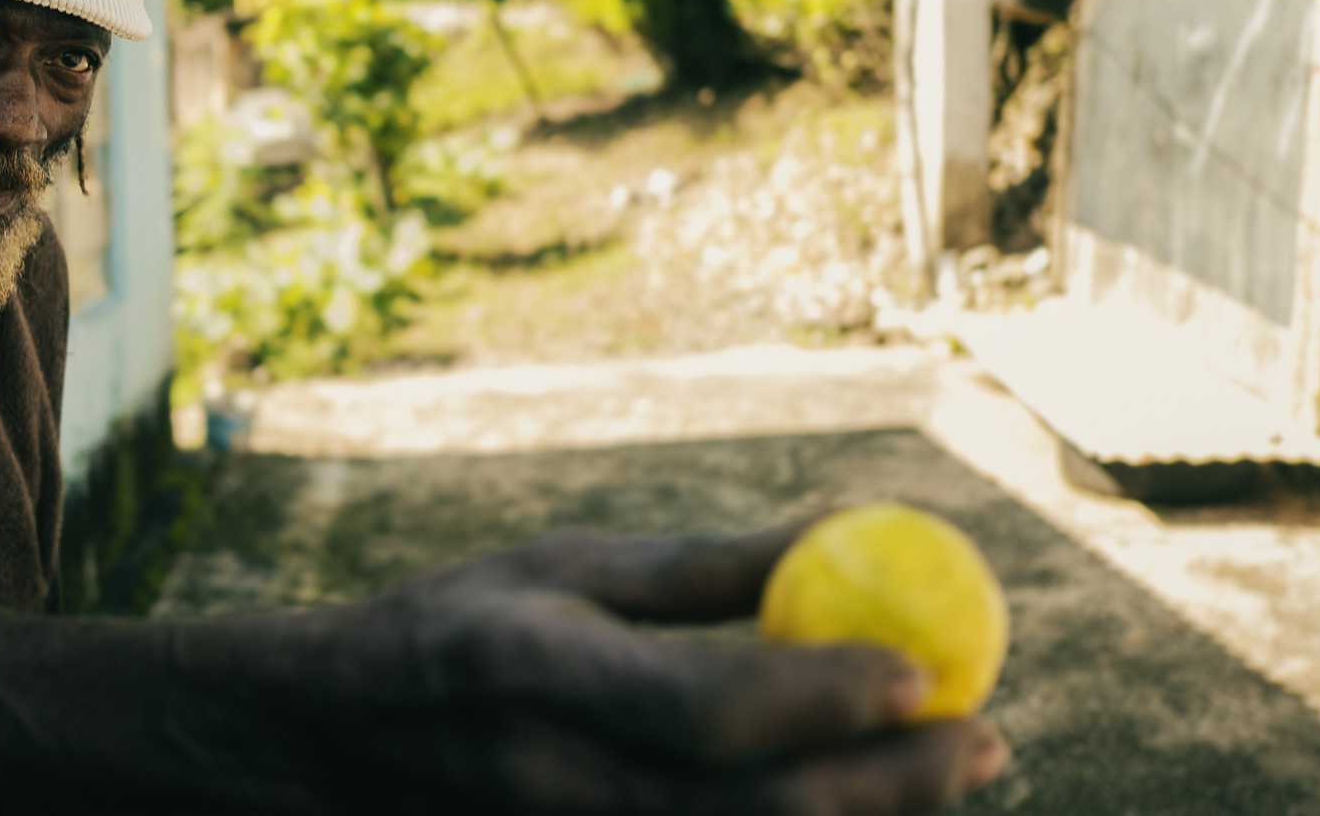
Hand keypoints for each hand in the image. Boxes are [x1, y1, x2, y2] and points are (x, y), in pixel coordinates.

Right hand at [186, 525, 1009, 814]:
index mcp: (537, 674)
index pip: (700, 709)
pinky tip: (861, 812)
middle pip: (749, 813)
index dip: (821, 698)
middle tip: (988, 739)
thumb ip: (700, 571)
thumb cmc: (456, 630)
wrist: (331, 746)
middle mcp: (555, 785)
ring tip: (954, 773)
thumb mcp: (562, 568)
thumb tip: (841, 531)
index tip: (925, 671)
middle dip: (891, 786)